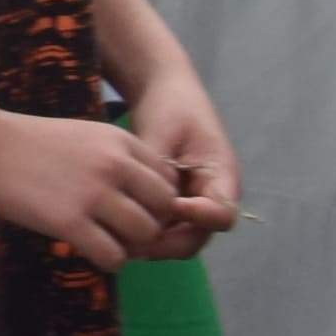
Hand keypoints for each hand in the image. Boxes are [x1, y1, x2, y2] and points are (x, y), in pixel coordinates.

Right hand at [0, 110, 185, 268]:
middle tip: (127, 234)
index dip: (159, 204)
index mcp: (120, 142)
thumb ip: (118, 160)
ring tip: (109, 244)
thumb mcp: (86, 137)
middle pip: (163, 210)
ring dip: (132, 247)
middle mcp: (114, 165)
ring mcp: (93, 194)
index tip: (137, 212)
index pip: (169, 182)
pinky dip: (109, 261)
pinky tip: (90, 252)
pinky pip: (113, 256)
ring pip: (144, 235)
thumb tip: (144, 196)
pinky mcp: (70, 221)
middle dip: (151, 227)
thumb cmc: (31, 143)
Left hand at [133, 69, 244, 248]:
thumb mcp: (163, 131)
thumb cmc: (169, 106)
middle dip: (166, 243)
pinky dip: (143, 233)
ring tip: (117, 239)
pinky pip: (162, 229)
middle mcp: (211, 198)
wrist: (163, 92)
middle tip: (130, 241)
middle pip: (196, 237)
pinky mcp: (172, 206)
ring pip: (176, 239)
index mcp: (222, 177)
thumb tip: (149, 203)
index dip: (199, 218)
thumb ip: (159, 169)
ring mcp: (192, 204)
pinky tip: (114, 230)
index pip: (222, 214)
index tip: (172, 207)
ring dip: (151, 243)